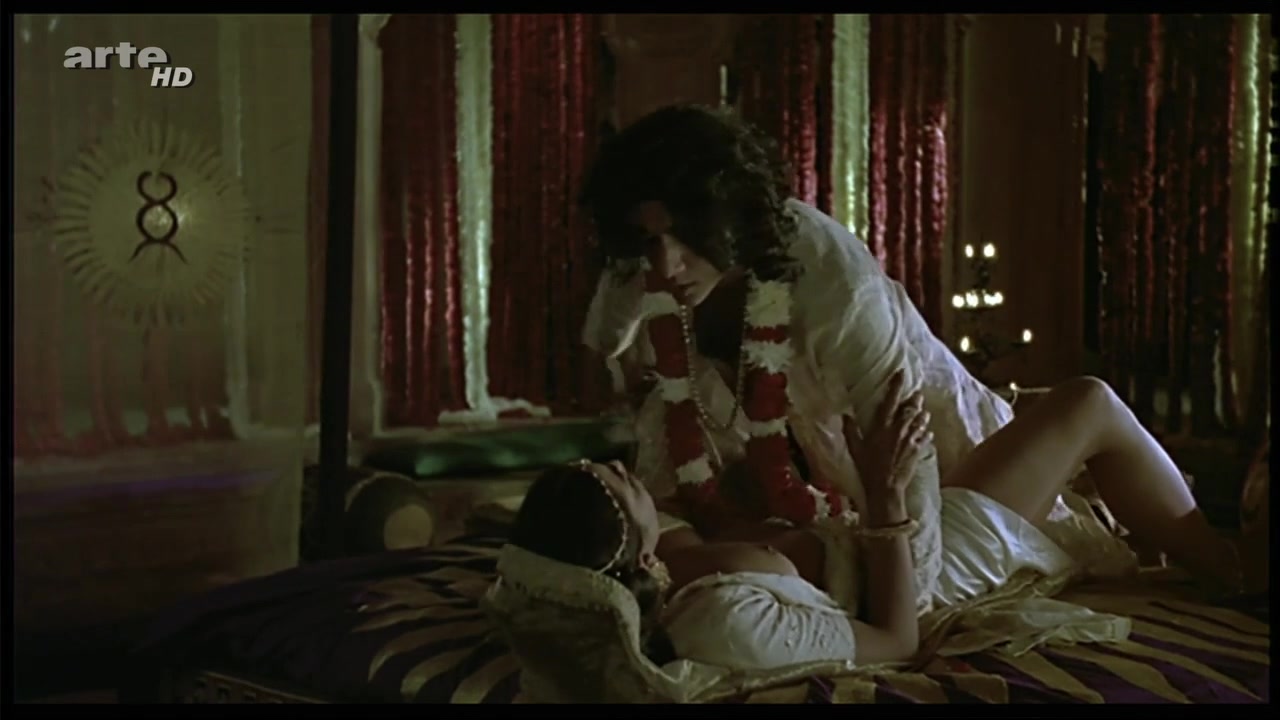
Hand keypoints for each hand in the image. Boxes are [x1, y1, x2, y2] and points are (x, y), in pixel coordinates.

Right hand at [843, 369, 931, 501]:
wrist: (886, 487)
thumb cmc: (868, 468)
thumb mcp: (855, 449)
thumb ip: (850, 431)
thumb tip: (846, 415)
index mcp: (882, 426)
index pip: (891, 400)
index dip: (896, 385)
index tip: (902, 373)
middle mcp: (898, 429)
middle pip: (911, 408)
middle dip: (915, 399)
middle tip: (918, 394)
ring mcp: (910, 439)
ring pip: (921, 421)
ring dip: (923, 414)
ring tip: (924, 411)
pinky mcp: (917, 450)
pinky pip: (925, 437)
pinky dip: (927, 433)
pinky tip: (928, 432)